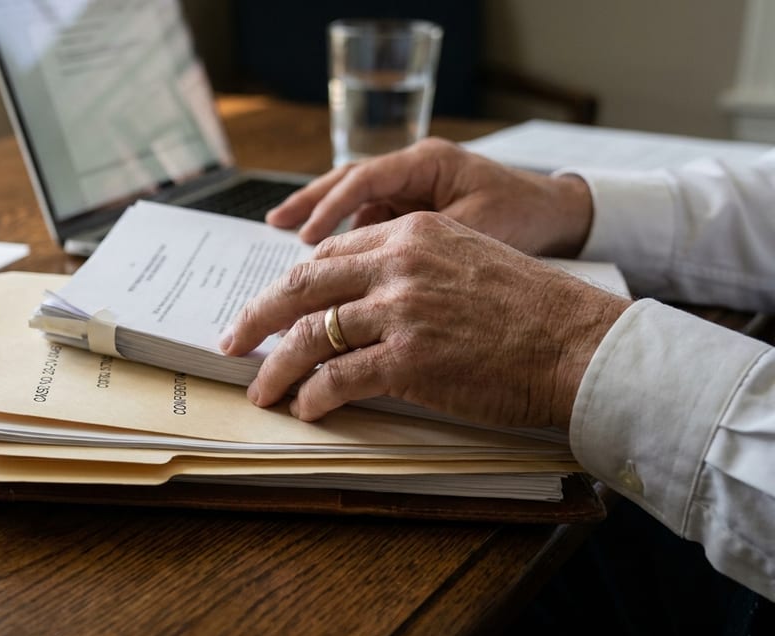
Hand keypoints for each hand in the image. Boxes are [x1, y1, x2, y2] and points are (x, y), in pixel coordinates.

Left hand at [219, 212, 630, 427]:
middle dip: (257, 316)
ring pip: (311, 335)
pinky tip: (306, 409)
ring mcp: (401, 310)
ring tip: (261, 390)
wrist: (578, 343)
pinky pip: (338, 378)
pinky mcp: (409, 359)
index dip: (291, 284)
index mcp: (411, 231)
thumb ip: (411, 265)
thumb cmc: (530, 308)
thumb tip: (359, 295)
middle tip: (232, 341)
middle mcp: (399, 262)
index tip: (271, 305)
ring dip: (277, 368)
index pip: (328, 253)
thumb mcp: (466, 257)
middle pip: (302, 285)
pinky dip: (314, 396)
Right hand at [268, 138, 593, 255]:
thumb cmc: (525, 220)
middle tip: (275, 224)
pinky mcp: (416, 205)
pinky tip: (330, 258)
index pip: (366, 177)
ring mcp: (414, 184)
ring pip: (357, 197)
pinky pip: (373, 216)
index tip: (305, 237)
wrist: (559, 215)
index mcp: (429, 161)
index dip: (330, 208)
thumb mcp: (476, 233)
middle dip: (310, 202)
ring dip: (324, 218)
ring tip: (289, 238)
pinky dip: (350, 235)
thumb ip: (426, 247)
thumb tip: (374, 275)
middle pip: (349, 179)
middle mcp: (416, 167)